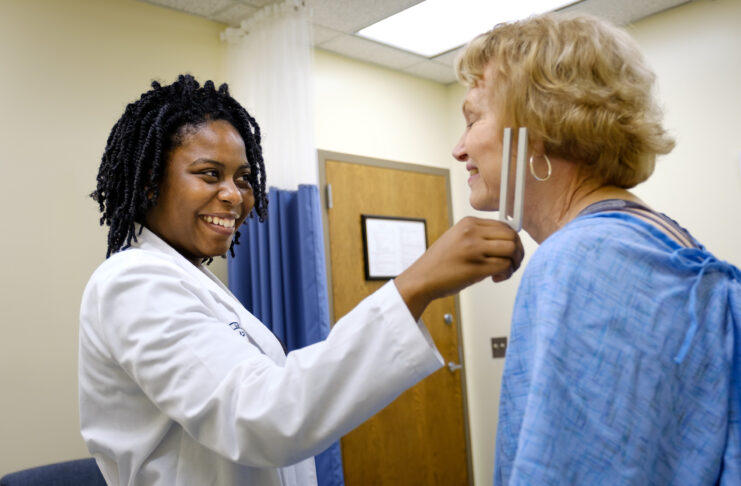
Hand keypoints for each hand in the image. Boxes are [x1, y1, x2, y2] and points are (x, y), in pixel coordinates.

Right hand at [394, 216, 523, 319]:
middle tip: (512, 263)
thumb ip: (479, 236)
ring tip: (504, 271)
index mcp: (468, 222)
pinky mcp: (476, 267)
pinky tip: (496, 278)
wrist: (421, 279)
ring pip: (511, 249)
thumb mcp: (457, 239)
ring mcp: (473, 249)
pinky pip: (504, 266)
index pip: (503, 225)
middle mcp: (471, 232)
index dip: (512, 240)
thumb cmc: (439, 263)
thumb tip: (506, 243)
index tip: (509, 251)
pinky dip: (506, 273)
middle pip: (511, 236)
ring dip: (514, 263)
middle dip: (517, 251)